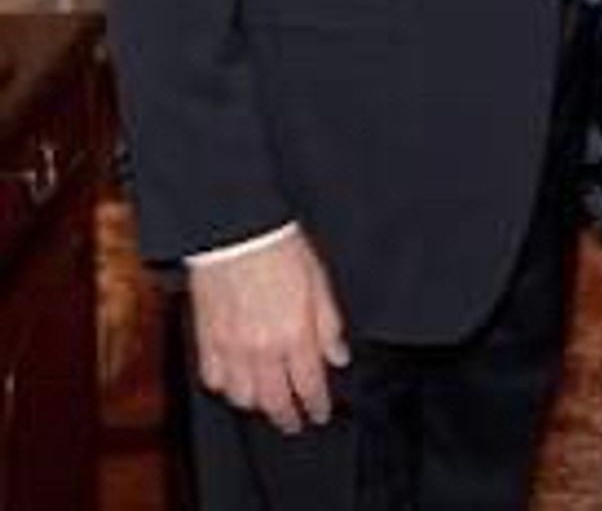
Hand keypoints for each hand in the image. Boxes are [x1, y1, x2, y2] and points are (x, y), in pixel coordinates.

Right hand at [188, 228, 349, 432]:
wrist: (236, 234)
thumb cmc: (281, 251)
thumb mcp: (320, 284)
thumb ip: (329, 326)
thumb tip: (338, 357)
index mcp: (295, 334)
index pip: (308, 385)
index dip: (316, 405)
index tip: (320, 413)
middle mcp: (262, 348)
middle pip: (274, 400)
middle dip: (287, 417)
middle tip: (295, 423)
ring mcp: (231, 348)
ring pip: (242, 397)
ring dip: (258, 404)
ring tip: (268, 401)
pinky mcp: (206, 340)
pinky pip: (214, 380)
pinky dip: (226, 387)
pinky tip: (236, 383)